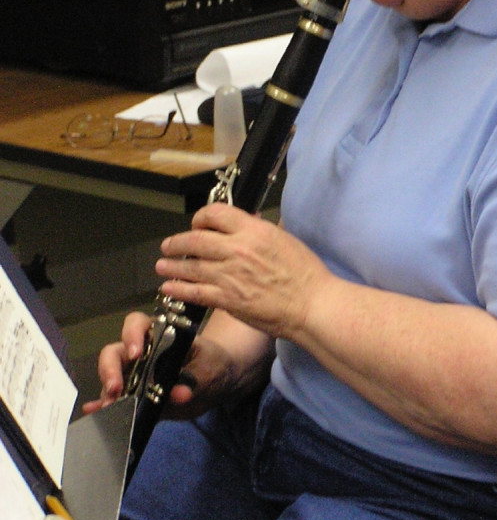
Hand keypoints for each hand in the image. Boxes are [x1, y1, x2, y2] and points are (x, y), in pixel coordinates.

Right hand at [81, 310, 262, 417]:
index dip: (132, 335)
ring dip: (107, 392)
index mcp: (160, 336)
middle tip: (115, 388)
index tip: (136, 352)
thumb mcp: (211, 368)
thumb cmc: (214, 364)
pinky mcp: (136, 397)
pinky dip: (103, 406)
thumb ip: (196, 380)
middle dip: (110, 369)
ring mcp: (135, 376)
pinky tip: (94, 412)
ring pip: (111, 379)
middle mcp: (142, 354)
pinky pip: (117, 401)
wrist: (218, 384)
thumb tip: (178, 394)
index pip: (137, 325)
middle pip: (114, 353)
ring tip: (110, 407)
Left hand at [155, 203, 331, 339]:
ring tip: (162, 265)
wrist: (311, 305)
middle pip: (195, 239)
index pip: (216, 214)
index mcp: (254, 231)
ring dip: (172, 265)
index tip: (198, 224)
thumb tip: (247, 223)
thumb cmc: (305, 274)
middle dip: (177, 242)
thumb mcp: (285, 240)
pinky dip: (178, 289)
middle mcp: (237, 250)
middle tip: (169, 246)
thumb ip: (261, 231)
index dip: (201, 218)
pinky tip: (169, 287)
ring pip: (189, 266)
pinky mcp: (227, 299)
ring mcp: (229, 275)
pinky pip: (194, 292)